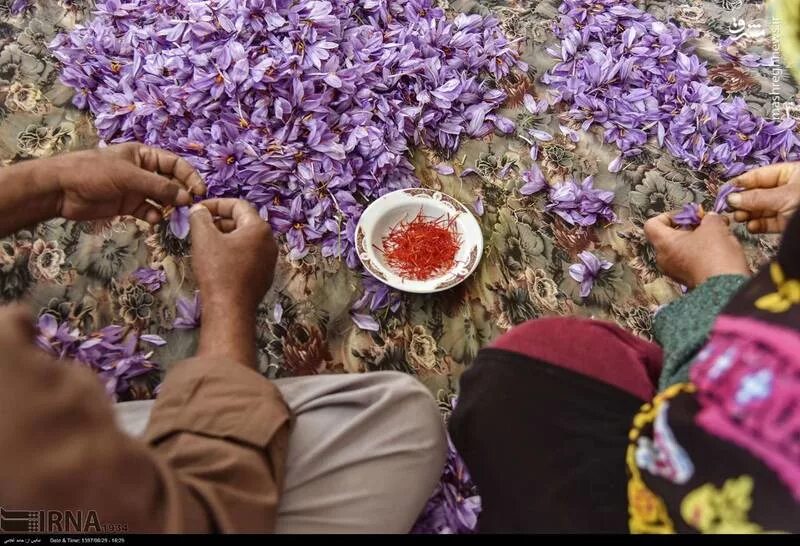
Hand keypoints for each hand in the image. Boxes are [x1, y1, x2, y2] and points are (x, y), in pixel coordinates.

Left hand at [49, 143, 205, 222]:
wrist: (61, 189)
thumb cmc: (93, 173)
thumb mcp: (129, 176)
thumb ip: (158, 187)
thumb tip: (186, 197)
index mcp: (144, 155)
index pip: (175, 164)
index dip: (189, 176)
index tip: (200, 192)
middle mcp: (143, 171)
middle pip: (171, 182)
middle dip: (181, 194)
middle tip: (190, 208)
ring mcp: (135, 188)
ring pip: (161, 198)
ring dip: (169, 208)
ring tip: (174, 217)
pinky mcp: (128, 205)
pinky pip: (148, 210)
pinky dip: (153, 216)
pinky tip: (153, 220)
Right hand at [189, 198, 276, 312]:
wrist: (230, 309)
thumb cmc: (218, 270)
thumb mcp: (204, 238)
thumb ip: (200, 217)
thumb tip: (199, 209)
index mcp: (259, 228)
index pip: (238, 205)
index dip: (216, 204)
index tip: (198, 210)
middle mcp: (270, 242)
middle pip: (243, 222)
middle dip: (219, 221)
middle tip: (199, 228)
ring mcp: (269, 260)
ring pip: (245, 240)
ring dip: (225, 237)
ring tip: (205, 244)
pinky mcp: (264, 276)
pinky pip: (248, 256)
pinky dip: (232, 253)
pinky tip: (216, 262)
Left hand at [644, 212, 749, 287]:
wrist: (726, 287)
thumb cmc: (715, 257)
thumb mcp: (714, 226)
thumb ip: (709, 217)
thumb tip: (710, 217)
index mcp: (663, 243)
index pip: (652, 224)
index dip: (669, 215)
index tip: (686, 215)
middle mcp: (663, 258)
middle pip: (669, 236)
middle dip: (689, 227)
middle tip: (706, 223)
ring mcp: (674, 271)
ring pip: (681, 249)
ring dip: (697, 239)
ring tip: (717, 235)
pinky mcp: (687, 279)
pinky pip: (689, 261)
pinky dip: (701, 253)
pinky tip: (719, 249)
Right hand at [727, 162, 799, 233]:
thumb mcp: (784, 197)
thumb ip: (756, 198)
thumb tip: (731, 198)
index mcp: (791, 173)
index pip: (760, 175)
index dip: (741, 182)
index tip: (725, 191)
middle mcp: (788, 188)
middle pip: (758, 193)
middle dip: (742, 201)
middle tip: (730, 207)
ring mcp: (787, 206)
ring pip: (761, 209)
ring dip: (747, 214)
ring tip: (739, 218)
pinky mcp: (787, 223)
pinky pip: (768, 223)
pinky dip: (758, 225)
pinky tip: (751, 227)